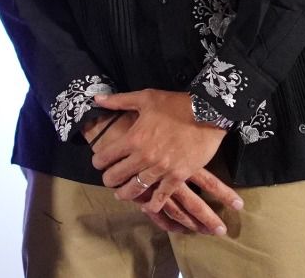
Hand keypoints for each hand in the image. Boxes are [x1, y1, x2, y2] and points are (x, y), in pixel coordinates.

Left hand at [91, 91, 241, 231]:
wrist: (208, 113)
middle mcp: (144, 156)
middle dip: (108, 179)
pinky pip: (162, 195)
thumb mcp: (145, 97)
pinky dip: (153, 204)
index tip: (98, 162)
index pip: (105, 157)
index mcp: (133, 138)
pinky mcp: (178, 175)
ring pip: (136, 189)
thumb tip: (96, 98)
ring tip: (122, 195)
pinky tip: (147, 207)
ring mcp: (161, 168)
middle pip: (116, 176)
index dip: (98, 161)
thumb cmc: (175, 104)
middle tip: (108, 180)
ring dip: (126, 194)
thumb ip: (118, 100)